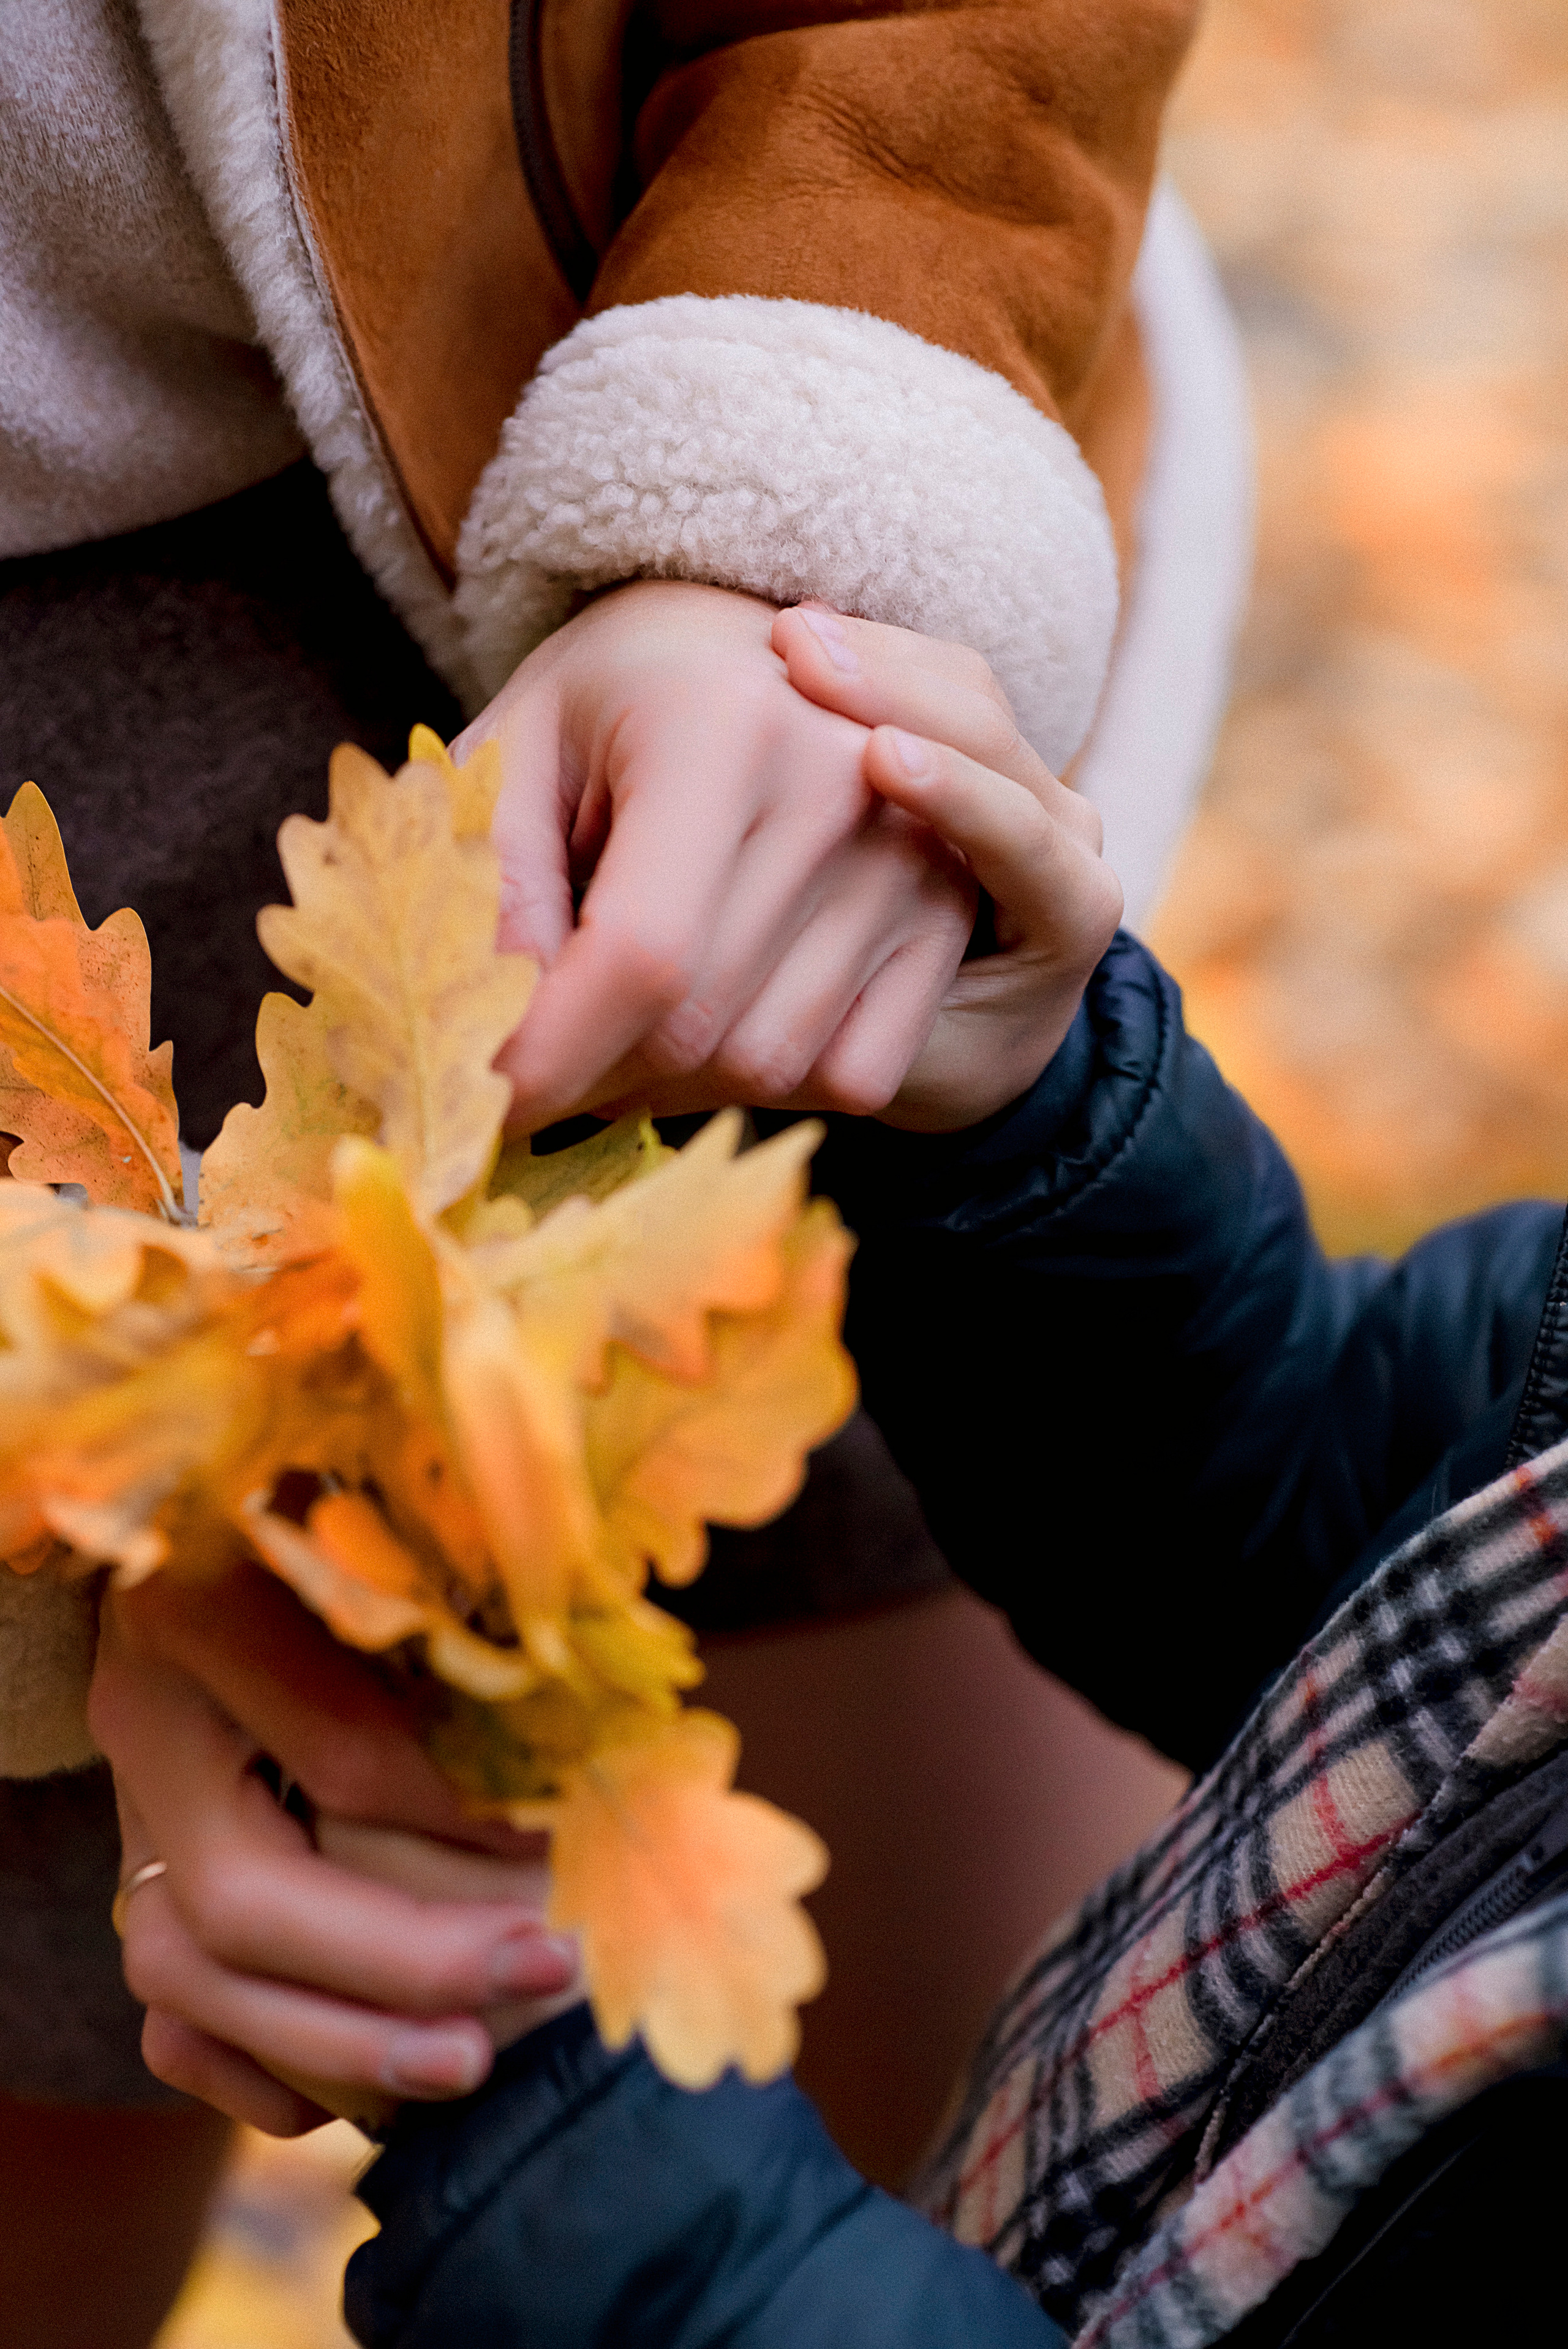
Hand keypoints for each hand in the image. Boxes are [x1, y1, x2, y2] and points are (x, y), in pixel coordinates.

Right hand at [88, 1564, 578, 2136]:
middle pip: (246, 1896)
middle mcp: (147, 1719)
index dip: (471, 1811)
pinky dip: (262, 2065)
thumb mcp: (398, 1518)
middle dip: (408, 1961)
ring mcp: (126, 1809)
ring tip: (475, 2062)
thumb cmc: (349, 1502)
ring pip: (188, 1976)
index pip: (344, 1754)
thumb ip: (478, 1602)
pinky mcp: (131, 1876)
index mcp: (202, 1606)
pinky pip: (167, 2019)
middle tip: (553, 1970)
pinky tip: (363, 2092)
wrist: (217, 1510)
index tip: (583, 1833)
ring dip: (340, 2039)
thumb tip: (616, 1709)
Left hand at [452, 580, 975, 1127]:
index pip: (641, 953)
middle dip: (590, 1077)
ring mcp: (913, 858)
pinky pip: (853, 1074)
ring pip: (767, 1066)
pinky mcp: (947, 919)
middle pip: (698, 1027)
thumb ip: (488, 884)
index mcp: (722, 724)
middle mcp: (843, 786)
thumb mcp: (516, 753)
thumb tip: (491, 1039)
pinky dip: (766, 1086)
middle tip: (533, 1060)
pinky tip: (711, 1027)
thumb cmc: (615, 703)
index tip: (482, 1100)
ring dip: (668, 1085)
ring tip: (616, 1026)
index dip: (551, 1053)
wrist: (750, 648)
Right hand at [773, 606, 1123, 1130]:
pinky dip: (864, 652)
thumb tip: (755, 994)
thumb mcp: (900, 1061)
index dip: (960, 799)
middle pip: (995, 738)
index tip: (879, 758)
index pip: (1026, 842)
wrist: (962, 1030)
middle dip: (900, 691)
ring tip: (783, 637)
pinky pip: (930, 677)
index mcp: (1069, 916)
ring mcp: (1018, 778)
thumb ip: (855, 1022)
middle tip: (796, 655)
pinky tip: (788, 636)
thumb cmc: (926, 1058)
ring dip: (873, 657)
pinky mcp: (969, 743)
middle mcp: (1060, 833)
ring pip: (962, 691)